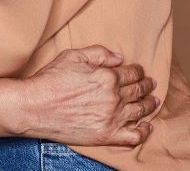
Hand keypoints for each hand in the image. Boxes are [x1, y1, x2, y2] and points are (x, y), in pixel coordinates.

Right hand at [17, 46, 157, 145]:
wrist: (36, 107)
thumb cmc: (51, 80)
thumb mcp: (72, 56)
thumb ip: (98, 53)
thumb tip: (119, 57)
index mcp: (106, 77)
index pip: (131, 73)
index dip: (138, 71)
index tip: (140, 70)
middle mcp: (113, 98)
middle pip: (138, 91)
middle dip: (146, 86)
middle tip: (151, 84)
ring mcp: (111, 118)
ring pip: (139, 111)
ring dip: (149, 105)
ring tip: (153, 101)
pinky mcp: (106, 135)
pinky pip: (134, 136)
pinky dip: (144, 131)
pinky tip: (147, 126)